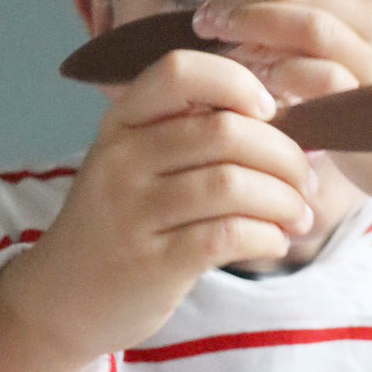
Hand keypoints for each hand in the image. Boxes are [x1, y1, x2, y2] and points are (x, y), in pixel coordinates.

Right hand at [18, 49, 315, 358]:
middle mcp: (122, 160)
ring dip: (285, 201)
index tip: (272, 111)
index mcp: (122, 123)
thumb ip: (192, 137)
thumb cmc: (123, 226)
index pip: (180, 72)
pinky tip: (276, 242)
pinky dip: (268, 237)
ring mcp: (133, 212)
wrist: (64, 299)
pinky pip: (228, 236)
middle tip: (307, 182)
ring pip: (233, 185)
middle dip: (285, 156)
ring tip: (300, 217)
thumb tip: (288, 120)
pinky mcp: (152, 263)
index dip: (238, 82)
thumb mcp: (137, 166)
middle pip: (225, 132)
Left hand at [191, 0, 371, 257]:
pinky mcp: (370, 107)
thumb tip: (256, 6)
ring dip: (253, 29)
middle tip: (207, 19)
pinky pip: (319, 77)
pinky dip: (283, 75)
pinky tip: (261, 84)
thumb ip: (325, 18)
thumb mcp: (369, 44)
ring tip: (222, 44)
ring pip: (306, 24)